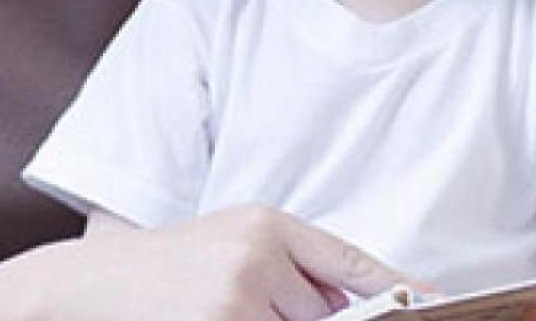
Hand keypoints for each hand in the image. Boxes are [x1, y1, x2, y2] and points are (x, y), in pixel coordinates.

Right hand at [49, 204, 417, 319]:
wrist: (90, 284)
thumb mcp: (232, 246)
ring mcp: (240, 294)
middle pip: (325, 312)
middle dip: (301, 319)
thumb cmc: (168, 270)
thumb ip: (291, 269)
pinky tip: (208, 317)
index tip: (445, 305)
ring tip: (216, 309)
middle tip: (241, 301)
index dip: (401, 290)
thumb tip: (349, 306)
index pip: (351, 263)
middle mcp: (260, 253)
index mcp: (268, 223)